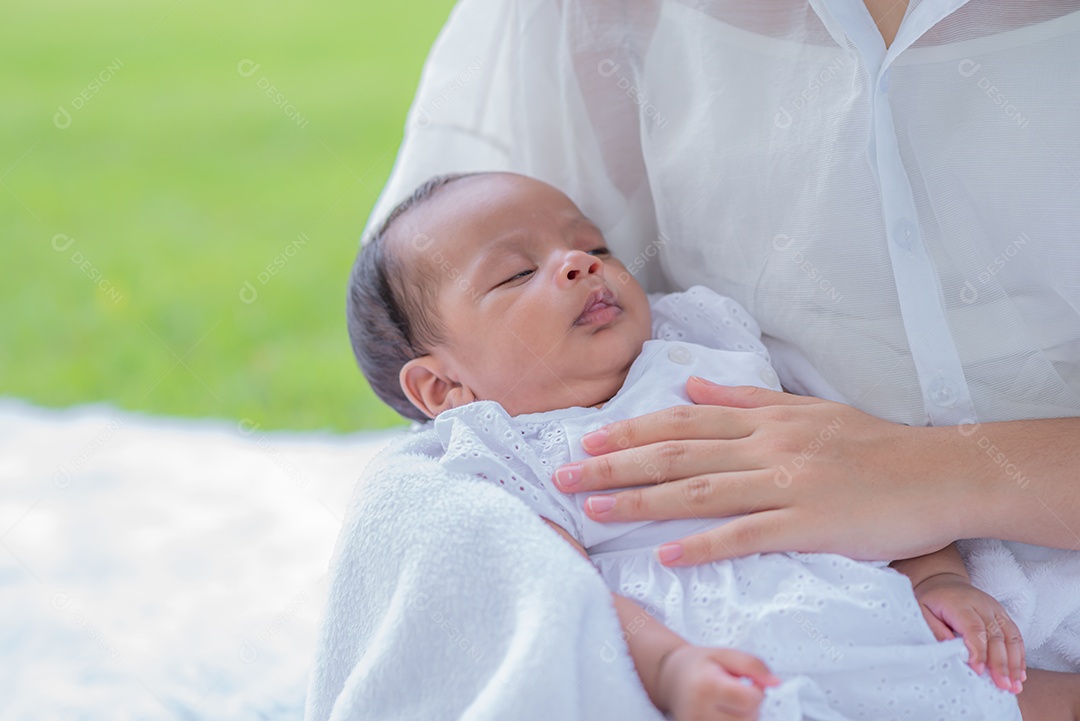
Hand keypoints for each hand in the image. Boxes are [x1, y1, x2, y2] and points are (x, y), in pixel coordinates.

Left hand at [552, 378, 969, 564]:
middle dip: (614, 465)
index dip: (630, 429)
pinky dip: (704, 544)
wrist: (937, 472)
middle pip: (675, 452)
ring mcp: (787, 483)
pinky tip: (667, 555)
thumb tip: (688, 383)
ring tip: (594, 512)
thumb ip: (744, 397)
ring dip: (641, 501)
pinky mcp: (810, 522)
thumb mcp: (805, 408)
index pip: (682, 420)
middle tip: (565, 477)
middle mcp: (766, 445)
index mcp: (764, 418)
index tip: (586, 440)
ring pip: (699, 490)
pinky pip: (747, 534)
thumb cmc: (870, 444)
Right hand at [656, 644, 779, 720]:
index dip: (756, 690)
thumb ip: (753, 665)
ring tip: (727, 702)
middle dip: (750, 705)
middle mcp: (699, 711)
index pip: (751, 701)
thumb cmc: (698, 664)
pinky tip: (723, 713)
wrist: (669, 678)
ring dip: (742, 718)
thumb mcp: (725, 654)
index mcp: (707, 686)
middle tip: (734, 690)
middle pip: (749, 719)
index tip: (745, 681)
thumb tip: (776, 683)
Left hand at [913, 572, 1025, 693]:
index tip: (978, 671)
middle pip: (996, 635)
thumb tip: (952, 650)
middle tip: (1003, 686)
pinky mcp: (1002, 614)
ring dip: (1015, 663)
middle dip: (1001, 664)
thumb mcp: (922, 612)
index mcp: (959, 603)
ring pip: (1011, 636)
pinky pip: (1016, 635)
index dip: (978, 651)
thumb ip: (936, 631)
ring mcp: (995, 609)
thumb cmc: (931, 600)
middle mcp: (981, 604)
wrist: (943, 581)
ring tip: (1015, 686)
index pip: (974, 628)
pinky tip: (1019, 674)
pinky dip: (1020, 656)